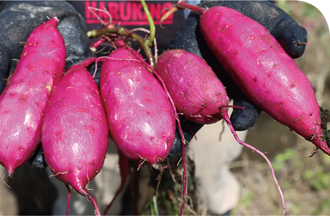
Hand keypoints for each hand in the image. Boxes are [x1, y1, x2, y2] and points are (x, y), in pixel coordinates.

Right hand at [0, 1, 94, 167]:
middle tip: (59, 165)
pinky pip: (96, 95)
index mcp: (27, 100)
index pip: (27, 129)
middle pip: (53, 129)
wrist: (43, 8)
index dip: (28, 146)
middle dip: (56, 149)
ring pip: (76, 117)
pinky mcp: (88, 76)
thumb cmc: (14, 29)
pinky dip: (102, 110)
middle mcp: (49, 98)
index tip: (32, 160)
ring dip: (81, 136)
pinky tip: (109, 127)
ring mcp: (70, 88)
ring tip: (84, 154)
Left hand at [167, 0, 306, 156]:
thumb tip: (297, 49)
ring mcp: (200, 83)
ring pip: (192, 110)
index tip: (238, 123)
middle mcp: (222, 88)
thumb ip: (285, 32)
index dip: (244, 117)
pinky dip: (167, 109)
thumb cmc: (246, 16)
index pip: (247, 107)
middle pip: (217, 113)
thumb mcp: (269, 19)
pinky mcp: (179, 74)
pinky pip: (171, 94)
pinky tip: (161, 120)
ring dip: (182, 126)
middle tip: (199, 130)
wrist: (216, 7)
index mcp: (246, 84)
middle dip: (209, 125)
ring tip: (171, 144)